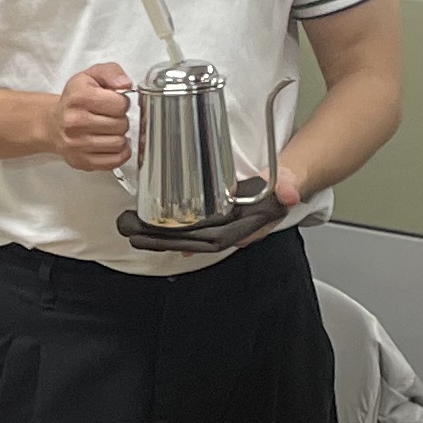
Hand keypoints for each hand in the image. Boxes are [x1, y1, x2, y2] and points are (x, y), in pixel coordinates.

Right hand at [56, 63, 134, 173]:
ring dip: (119, 136)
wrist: (52, 124)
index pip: (121, 104)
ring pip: (120, 143)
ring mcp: (77, 144)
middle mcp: (75, 122)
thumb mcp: (90, 76)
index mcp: (79, 97)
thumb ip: (111, 72)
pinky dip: (119, 152)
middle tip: (109, 117)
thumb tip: (125, 84)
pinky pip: (115, 161)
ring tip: (108, 130)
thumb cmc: (75, 100)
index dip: (121, 102)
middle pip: (121, 125)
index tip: (112, 102)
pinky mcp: (82, 161)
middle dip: (120, 119)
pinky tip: (110, 143)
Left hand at [115, 186, 290, 255]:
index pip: (215, 240)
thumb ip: (289, 185)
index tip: (167, 240)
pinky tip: (148, 222)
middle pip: (193, 242)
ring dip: (160, 235)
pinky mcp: (212, 216)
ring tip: (132, 229)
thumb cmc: (285, 184)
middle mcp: (231, 229)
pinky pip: (187, 226)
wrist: (286, 181)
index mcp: (248, 226)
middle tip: (135, 233)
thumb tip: (287, 194)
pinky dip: (168, 226)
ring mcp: (221, 224)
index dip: (190, 241)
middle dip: (164, 240)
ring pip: (187, 236)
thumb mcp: (290, 180)